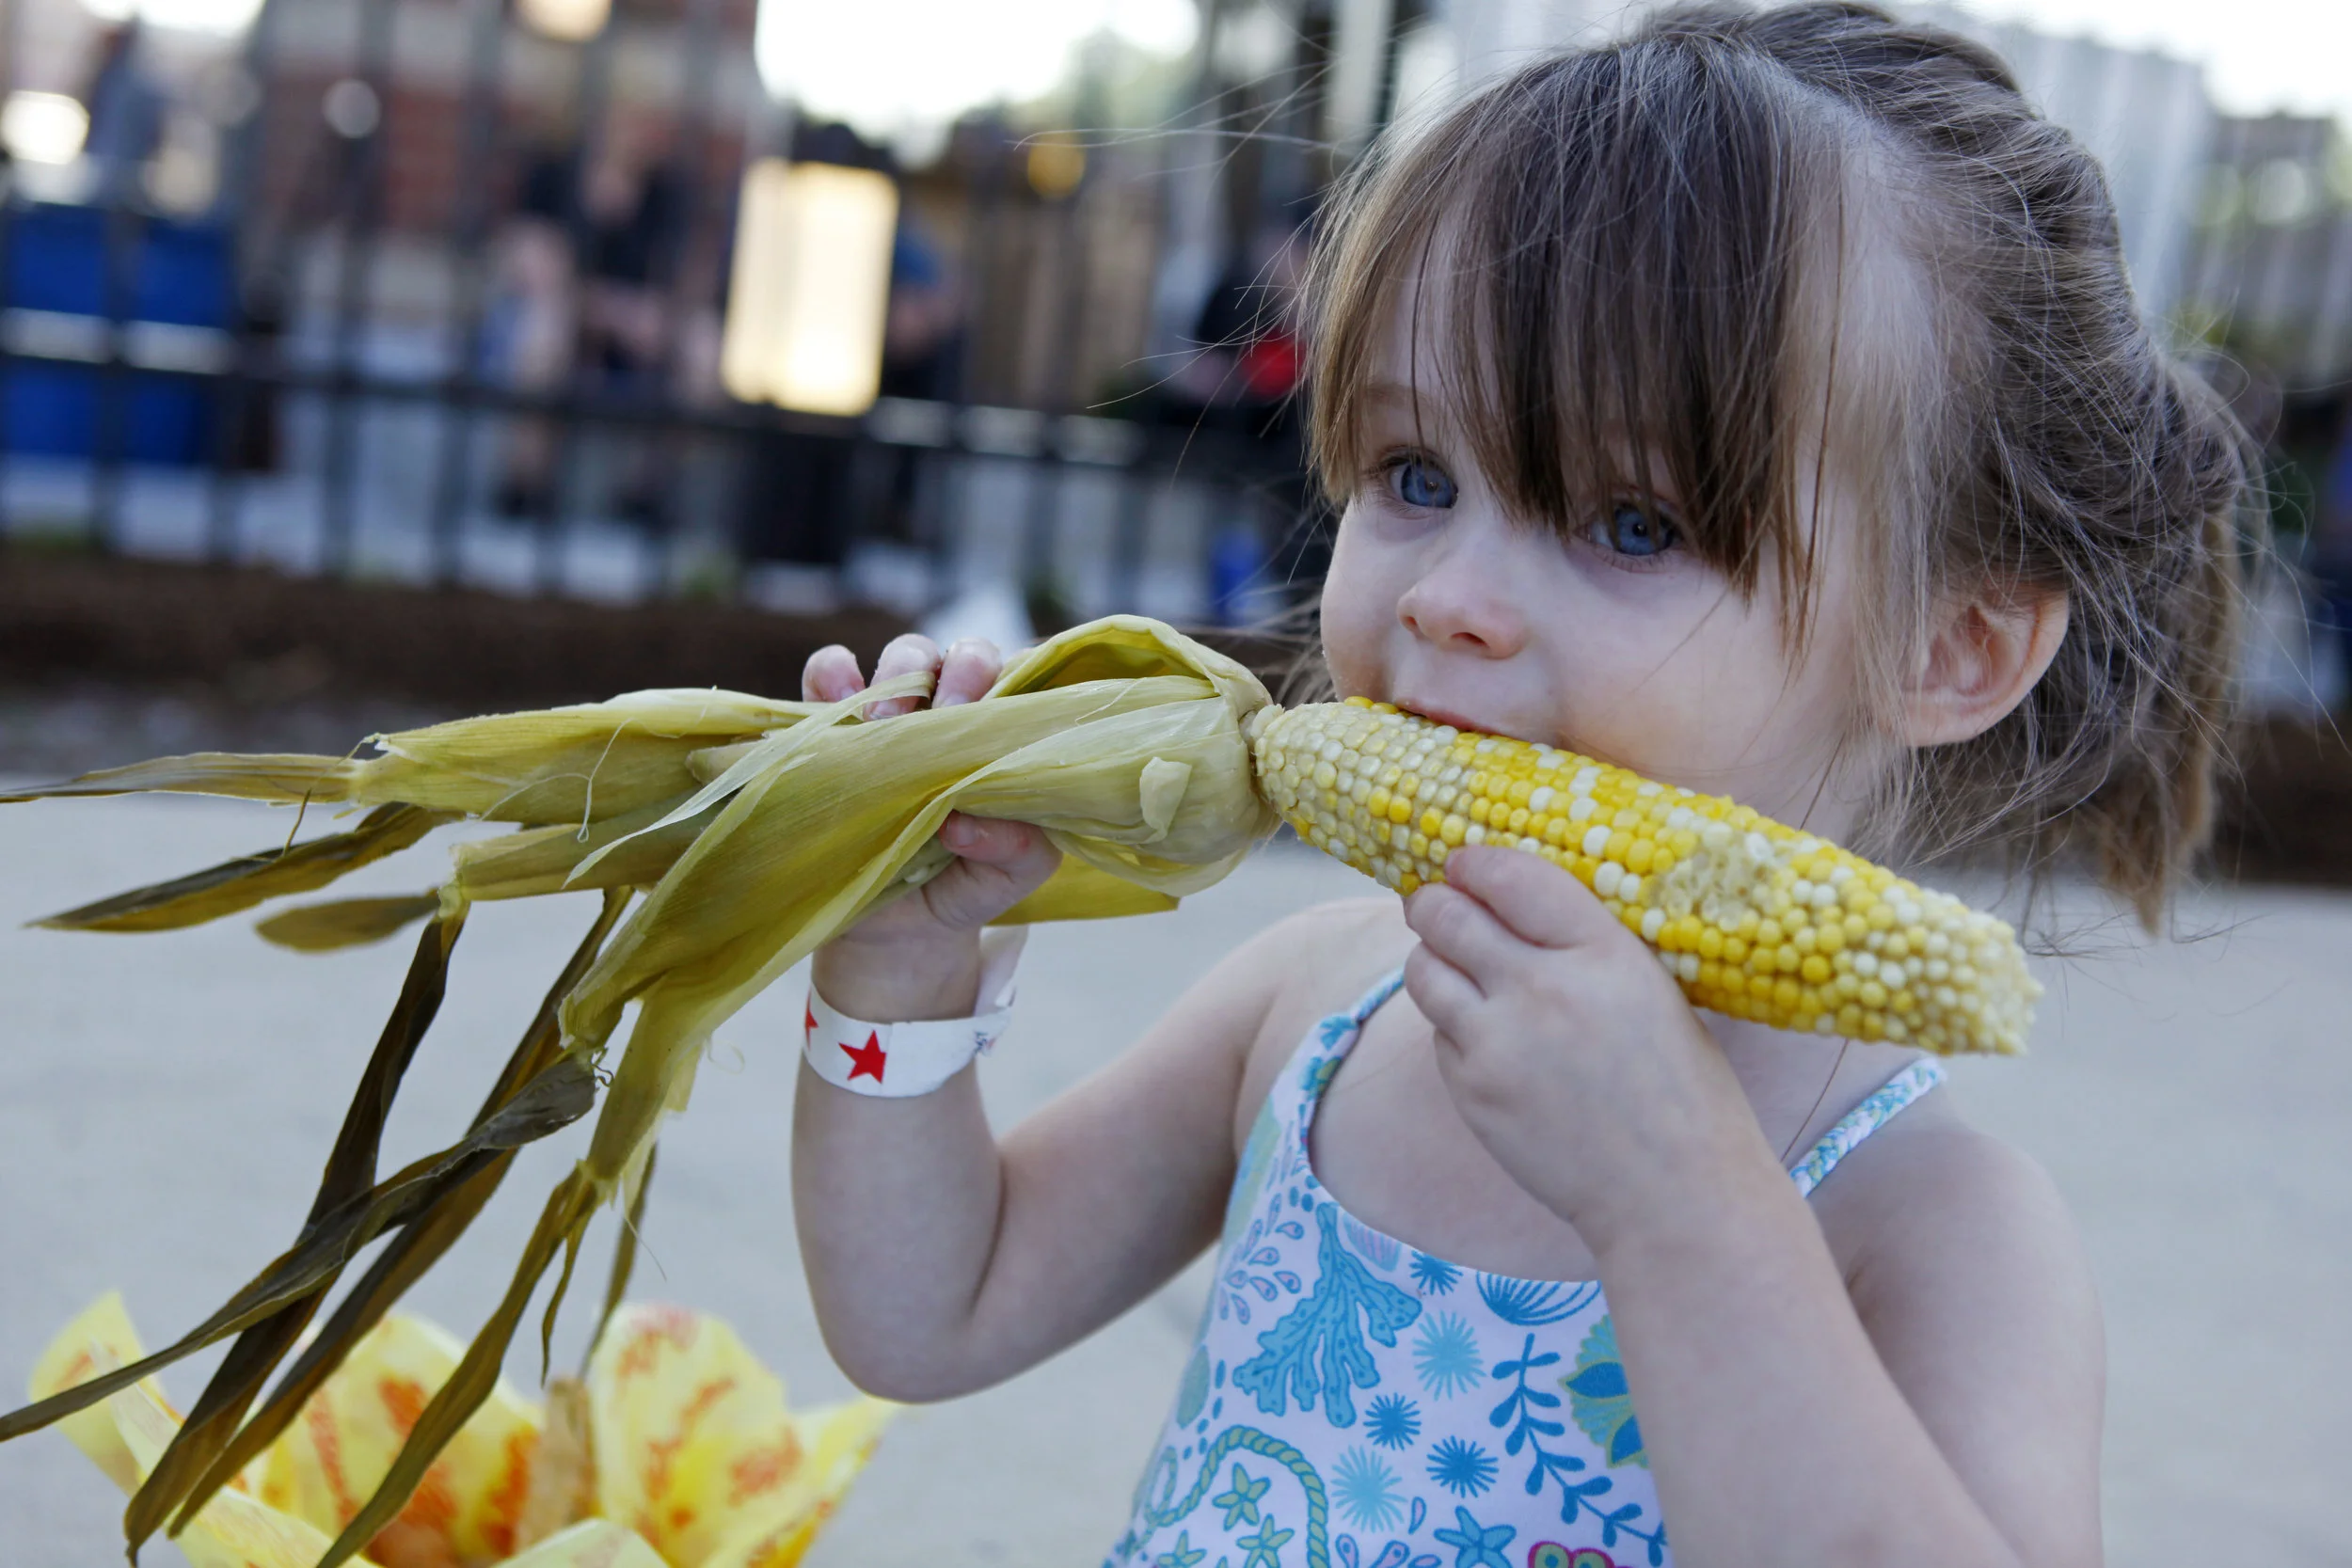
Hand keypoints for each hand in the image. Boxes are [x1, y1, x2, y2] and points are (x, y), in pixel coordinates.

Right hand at [802, 633, 1060, 1020]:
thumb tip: (967, 823)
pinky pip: (830, 673)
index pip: (1028, 680)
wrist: (898, 927)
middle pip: (968, 656)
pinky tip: (837, 703)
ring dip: (901, 674)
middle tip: (946, 717)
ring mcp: (897, 711)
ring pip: (907, 654)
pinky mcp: (837, 721)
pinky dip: (833, 674)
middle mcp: (958, 712)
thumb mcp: (1008, 878)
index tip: (995, 717)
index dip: (1019, 683)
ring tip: (885, 725)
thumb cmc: (967, 883)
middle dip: (962, 675)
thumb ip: (1018, 850)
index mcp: (1009, 737)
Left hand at [1402, 846, 1767, 1253]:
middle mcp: (1541, 987)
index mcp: (1604, 953)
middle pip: (1447, 916)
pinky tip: (1487, 1040)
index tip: (1462, 863)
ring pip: (1424, 970)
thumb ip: (1587, 947)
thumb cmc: (1683, 1093)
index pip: (1511, 876)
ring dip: (1431, 958)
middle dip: (1433, 903)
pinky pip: (1438, 1034)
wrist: (1673, 1194)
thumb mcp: (1654, 991)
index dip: (1474, 863)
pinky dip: (1451, 1027)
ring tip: (1451, 965)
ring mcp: (1496, 1041)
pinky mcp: (1470, 1089)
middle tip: (1434, 905)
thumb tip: (1522, 909)